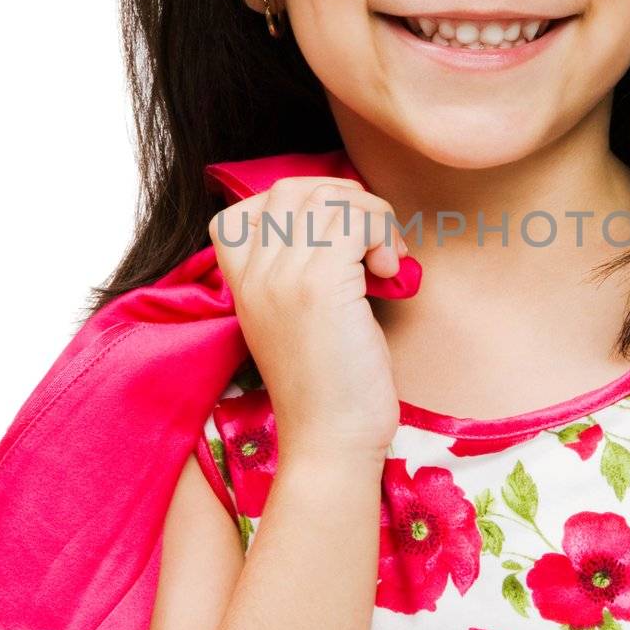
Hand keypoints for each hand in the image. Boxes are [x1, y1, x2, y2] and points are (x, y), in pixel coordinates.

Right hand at [209, 176, 407, 465]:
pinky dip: (382, 232)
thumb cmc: (329, 385)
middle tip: (372, 241)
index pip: (248, 206)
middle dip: (345, 200)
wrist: (331, 441)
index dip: (302, 204)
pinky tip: (389, 270)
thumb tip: (345, 215)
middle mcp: (254, 274)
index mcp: (240, 283)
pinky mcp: (320, 284)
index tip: (338, 236)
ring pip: (330, 199)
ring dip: (372, 217)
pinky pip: (356, 220)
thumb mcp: (296, 318)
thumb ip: (299, 268)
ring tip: (383, 259)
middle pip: (292, 188)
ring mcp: (282, 276)